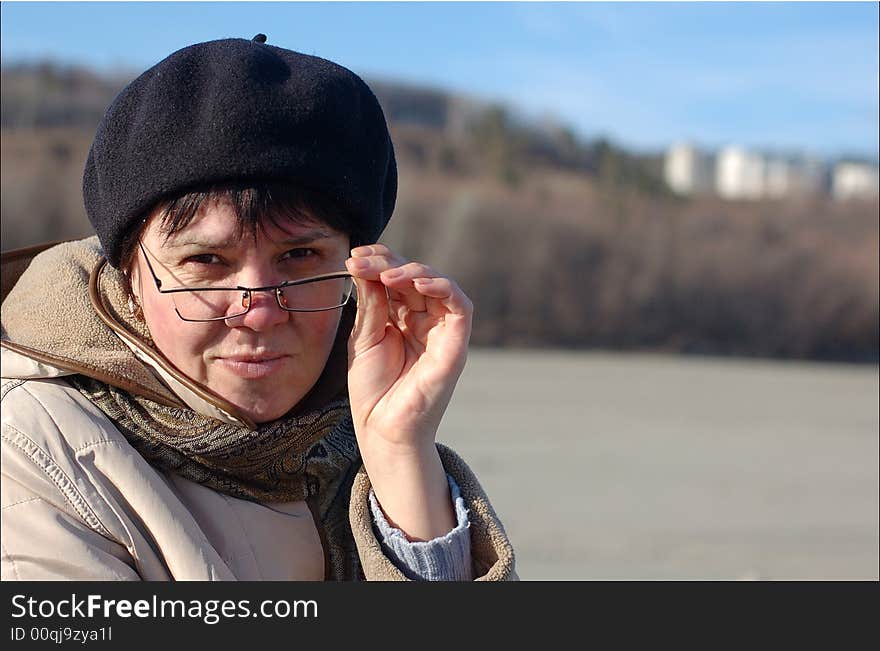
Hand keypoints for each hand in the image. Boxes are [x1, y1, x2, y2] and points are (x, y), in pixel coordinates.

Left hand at [344, 243, 471, 457]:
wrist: (382, 429)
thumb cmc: (372, 390)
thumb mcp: (364, 338)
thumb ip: (371, 303)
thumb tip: (365, 265)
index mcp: (401, 317)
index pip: (396, 277)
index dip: (379, 261)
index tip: (354, 256)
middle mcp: (423, 320)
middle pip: (414, 276)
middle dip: (388, 263)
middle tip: (361, 261)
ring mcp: (441, 331)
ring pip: (439, 285)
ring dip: (414, 272)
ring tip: (387, 274)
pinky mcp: (455, 344)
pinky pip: (460, 307)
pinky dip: (443, 288)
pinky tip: (417, 284)